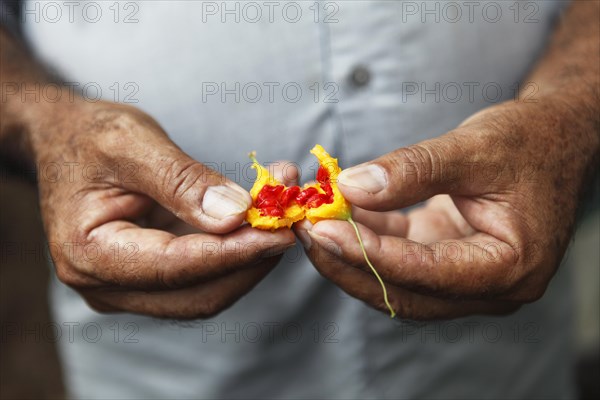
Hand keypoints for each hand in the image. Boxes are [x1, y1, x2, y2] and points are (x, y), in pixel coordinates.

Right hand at [34, 101, 294, 318]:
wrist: (64, 140)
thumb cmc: (89, 134)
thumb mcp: (131, 143)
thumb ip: (182, 182)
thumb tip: (236, 216)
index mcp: (89, 254)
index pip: (176, 267)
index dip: (235, 252)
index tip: (282, 231)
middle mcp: (106, 284)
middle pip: (198, 294)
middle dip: (251, 260)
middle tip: (291, 221)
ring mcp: (129, 287)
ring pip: (207, 291)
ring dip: (250, 257)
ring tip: (282, 212)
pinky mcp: (151, 277)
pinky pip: (203, 276)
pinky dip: (236, 251)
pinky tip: (261, 219)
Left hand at [296, 100, 597, 318]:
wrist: (556, 138)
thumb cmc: (530, 141)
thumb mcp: (475, 148)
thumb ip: (413, 169)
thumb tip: (351, 187)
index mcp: (510, 267)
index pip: (426, 272)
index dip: (369, 252)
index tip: (323, 229)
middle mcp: (491, 286)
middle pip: (405, 291)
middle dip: (349, 263)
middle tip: (305, 231)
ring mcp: (468, 278)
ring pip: (396, 281)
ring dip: (351, 254)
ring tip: (312, 222)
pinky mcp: (449, 259)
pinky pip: (400, 258)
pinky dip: (368, 238)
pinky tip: (340, 215)